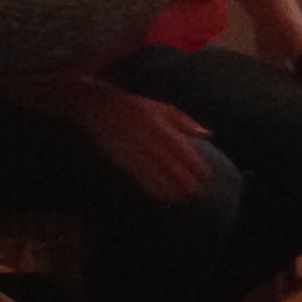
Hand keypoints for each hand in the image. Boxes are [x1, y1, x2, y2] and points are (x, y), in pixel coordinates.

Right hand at [70, 84, 215, 202]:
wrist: (95, 104)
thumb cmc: (134, 105)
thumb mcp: (159, 107)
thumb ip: (183, 121)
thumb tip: (206, 134)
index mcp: (155, 119)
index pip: (177, 144)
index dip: (191, 160)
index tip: (203, 173)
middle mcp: (142, 132)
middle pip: (165, 158)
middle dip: (181, 176)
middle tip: (195, 190)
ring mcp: (127, 144)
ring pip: (151, 169)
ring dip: (167, 184)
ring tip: (180, 197)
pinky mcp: (115, 155)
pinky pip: (134, 173)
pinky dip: (148, 185)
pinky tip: (160, 195)